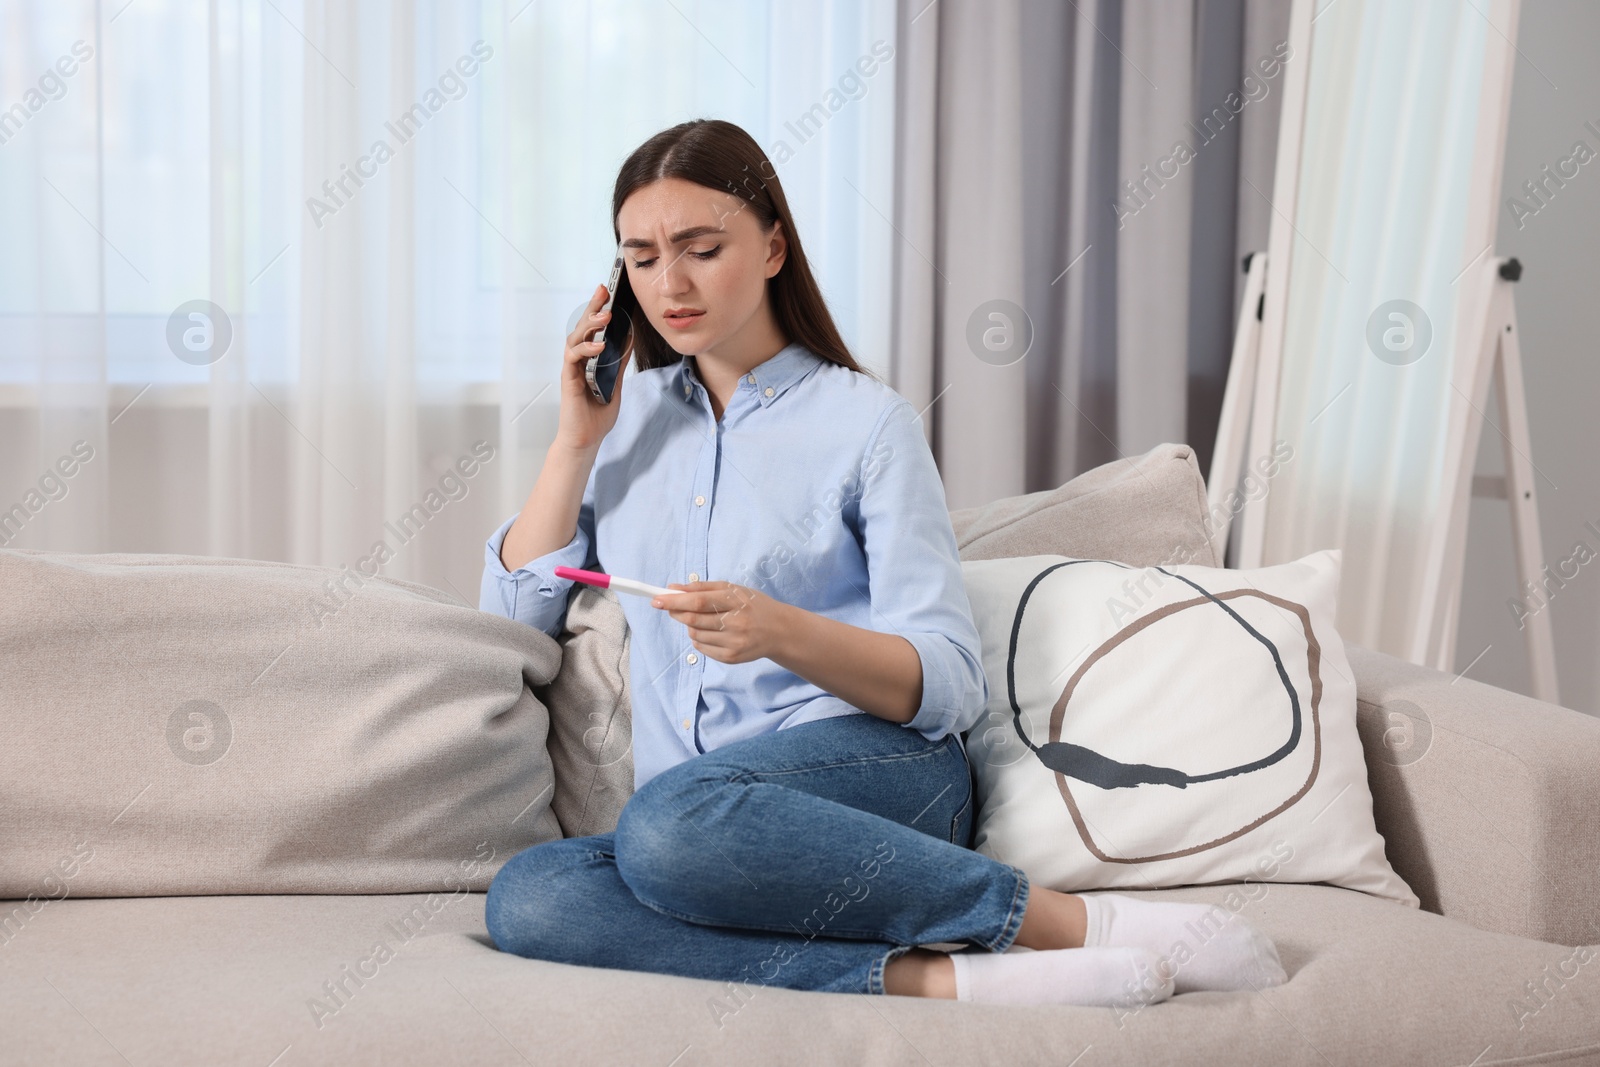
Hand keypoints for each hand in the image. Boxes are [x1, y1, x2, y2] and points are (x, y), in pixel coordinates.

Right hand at [555, 282, 632, 454]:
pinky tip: (600, 345)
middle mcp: (578, 360)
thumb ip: (619, 360)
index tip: (607, 291)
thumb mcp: (615, 381)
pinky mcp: (569, 380)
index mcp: (588, 358)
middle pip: (582, 327)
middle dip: (593, 307)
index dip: (597, 308)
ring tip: (605, 316)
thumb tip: (629, 337)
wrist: (587, 438)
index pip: (592, 328)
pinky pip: (574, 358)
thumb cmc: (598, 412)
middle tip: (604, 290)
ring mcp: (572, 369)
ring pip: (576, 338)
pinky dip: (587, 349)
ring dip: (590, 325)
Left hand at [651, 581, 792, 664]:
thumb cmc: (753, 605)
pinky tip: (712, 632)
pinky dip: (698, 638)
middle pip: (693, 620)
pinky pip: (702, 648)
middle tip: (669, 606)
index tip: (656, 599)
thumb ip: (702, 587)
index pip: (698, 602)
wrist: (779, 631)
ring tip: (703, 619)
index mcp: (737, 601)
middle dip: (676, 612)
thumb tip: (672, 588)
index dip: (674, 601)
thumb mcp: (733, 589)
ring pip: (695, 634)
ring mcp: (734, 643)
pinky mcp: (731, 658)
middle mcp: (736, 623)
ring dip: (690, 625)